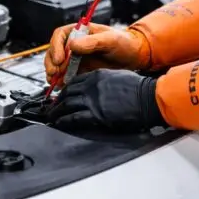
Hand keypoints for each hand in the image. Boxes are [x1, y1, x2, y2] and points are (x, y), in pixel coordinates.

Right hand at [44, 22, 149, 82]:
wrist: (134, 57)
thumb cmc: (124, 43)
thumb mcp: (110, 40)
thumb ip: (92, 42)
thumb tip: (72, 46)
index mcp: (80, 31)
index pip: (60, 36)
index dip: (56, 47)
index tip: (59, 59)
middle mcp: (75, 44)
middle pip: (54, 51)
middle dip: (52, 62)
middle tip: (55, 73)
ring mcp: (76, 58)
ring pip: (57, 64)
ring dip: (53, 72)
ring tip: (56, 81)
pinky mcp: (79, 70)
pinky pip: (65, 75)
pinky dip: (61, 81)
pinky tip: (62, 85)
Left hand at [48, 70, 164, 131]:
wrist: (148, 99)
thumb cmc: (139, 89)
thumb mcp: (118, 77)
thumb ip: (104, 80)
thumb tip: (97, 88)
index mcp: (97, 75)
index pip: (75, 81)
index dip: (65, 89)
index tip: (61, 95)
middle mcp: (92, 86)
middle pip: (67, 93)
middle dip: (57, 101)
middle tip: (52, 107)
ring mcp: (93, 100)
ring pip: (67, 104)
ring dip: (56, 111)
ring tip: (51, 117)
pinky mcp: (96, 114)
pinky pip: (74, 117)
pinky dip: (64, 120)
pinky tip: (59, 123)